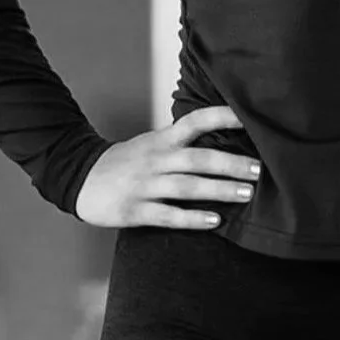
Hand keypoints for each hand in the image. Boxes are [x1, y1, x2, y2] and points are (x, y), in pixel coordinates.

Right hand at [74, 105, 261, 228]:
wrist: (81, 179)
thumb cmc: (126, 162)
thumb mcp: (152, 143)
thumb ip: (182, 143)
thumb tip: (224, 141)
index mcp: (162, 140)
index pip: (195, 122)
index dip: (221, 118)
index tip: (248, 119)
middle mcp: (156, 159)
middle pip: (197, 158)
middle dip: (230, 163)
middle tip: (258, 169)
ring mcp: (145, 185)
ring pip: (187, 187)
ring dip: (219, 190)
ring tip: (246, 193)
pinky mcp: (136, 210)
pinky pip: (169, 215)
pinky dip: (193, 219)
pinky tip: (214, 221)